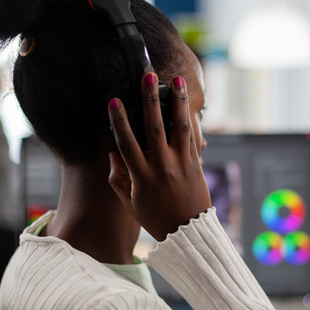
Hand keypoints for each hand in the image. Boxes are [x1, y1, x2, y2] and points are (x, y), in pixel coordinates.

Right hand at [108, 73, 211, 240]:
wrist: (187, 232)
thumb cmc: (154, 217)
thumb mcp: (129, 201)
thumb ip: (117, 177)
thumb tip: (113, 152)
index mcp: (141, 177)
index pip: (127, 143)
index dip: (119, 121)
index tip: (114, 101)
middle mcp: (162, 167)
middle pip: (154, 127)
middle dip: (150, 100)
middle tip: (147, 77)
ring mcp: (181, 164)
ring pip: (179, 127)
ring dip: (177, 101)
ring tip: (176, 79)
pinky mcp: (195, 164)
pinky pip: (192, 137)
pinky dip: (189, 118)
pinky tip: (187, 102)